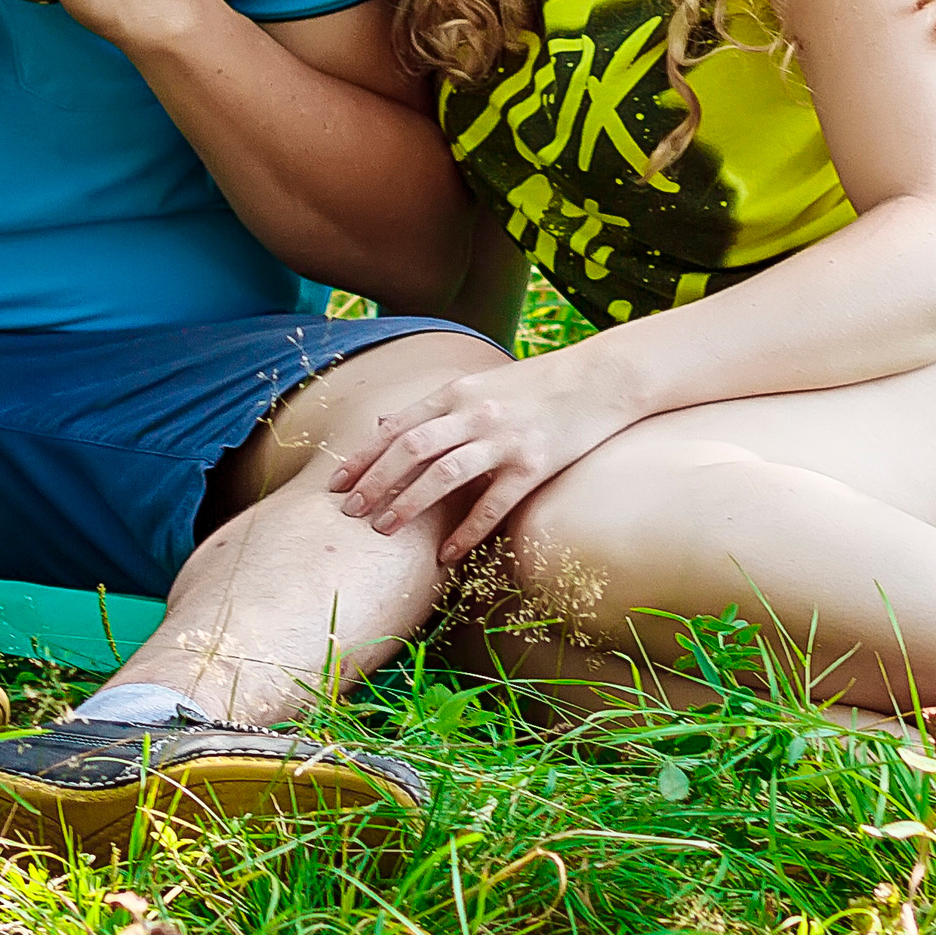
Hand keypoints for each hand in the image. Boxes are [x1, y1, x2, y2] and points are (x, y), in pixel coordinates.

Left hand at [330, 345, 648, 561]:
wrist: (599, 379)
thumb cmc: (535, 384)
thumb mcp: (478, 383)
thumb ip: (433, 407)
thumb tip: (383, 425)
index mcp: (458, 391)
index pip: (398, 426)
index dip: (364, 456)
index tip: (336, 482)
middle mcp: (475, 413)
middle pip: (411, 449)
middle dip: (375, 481)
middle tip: (348, 511)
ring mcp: (505, 439)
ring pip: (444, 474)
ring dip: (408, 504)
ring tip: (382, 530)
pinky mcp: (533, 465)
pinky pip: (492, 504)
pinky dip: (465, 531)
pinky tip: (446, 555)